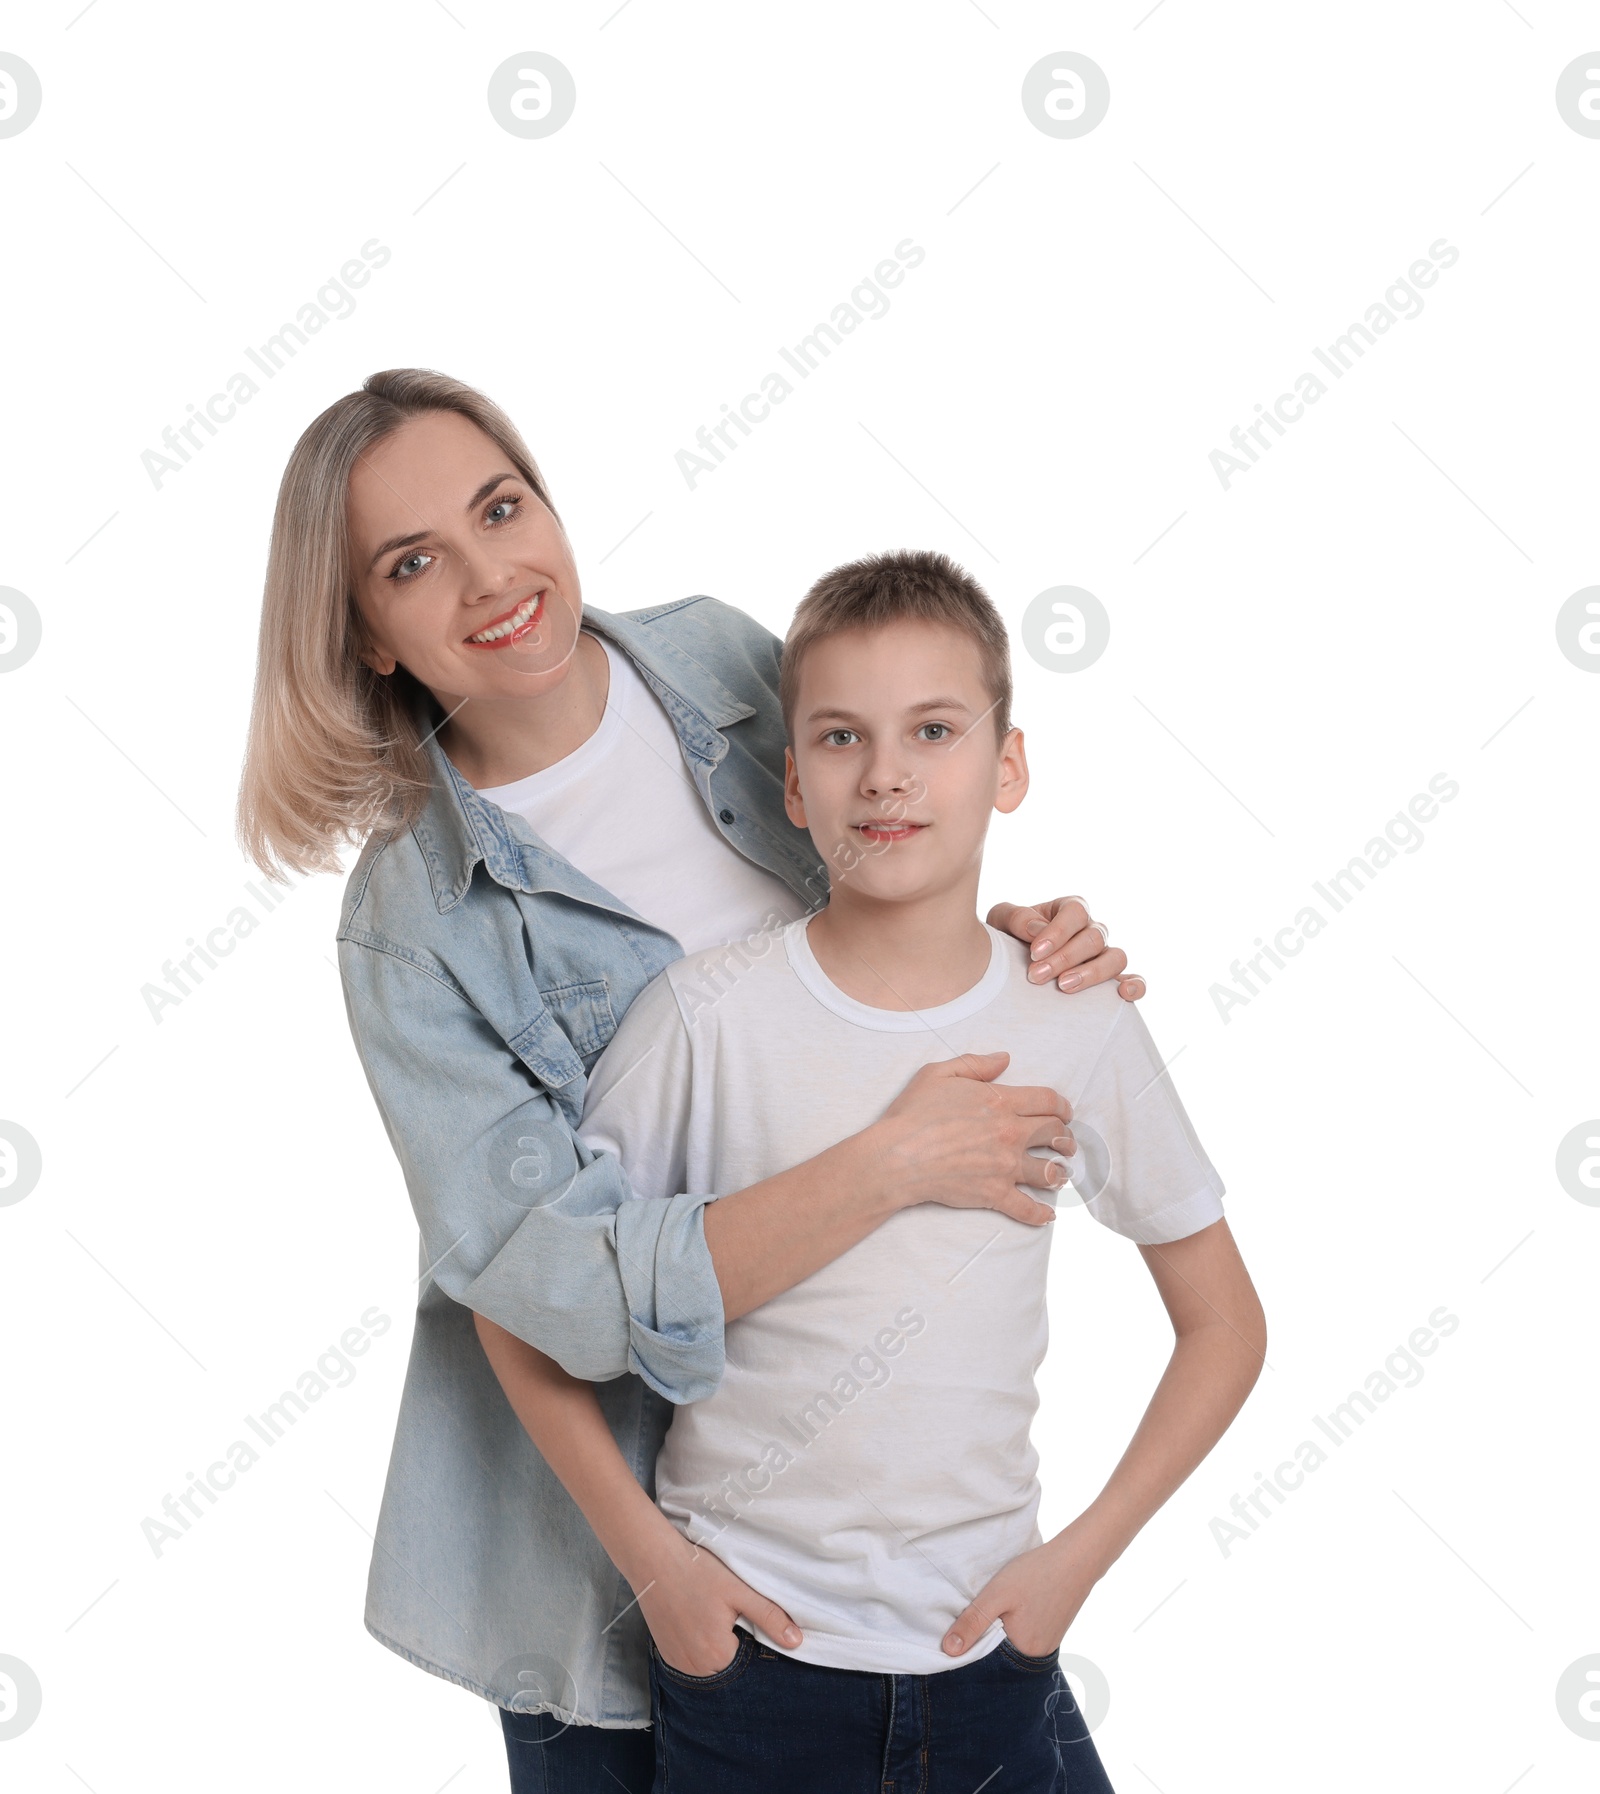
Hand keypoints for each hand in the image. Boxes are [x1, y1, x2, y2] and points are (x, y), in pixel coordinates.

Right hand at [638, 1530, 801, 1677]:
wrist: (653, 1560)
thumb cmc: (697, 1571)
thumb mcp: (739, 1591)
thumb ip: (769, 1617)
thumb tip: (796, 1641)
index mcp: (718, 1655)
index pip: (750, 1662)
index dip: (753, 1640)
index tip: (744, 1618)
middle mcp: (696, 1667)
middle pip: (729, 1667)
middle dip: (736, 1646)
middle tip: (726, 1614)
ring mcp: (678, 1663)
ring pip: (711, 1666)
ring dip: (717, 1649)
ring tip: (711, 1616)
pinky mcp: (666, 1655)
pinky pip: (692, 1662)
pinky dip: (699, 1648)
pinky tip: (697, 1623)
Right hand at [876, 1052, 1074, 1226]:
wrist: (897, 1157)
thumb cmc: (913, 1114)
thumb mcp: (939, 1073)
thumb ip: (976, 1064)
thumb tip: (1005, 1058)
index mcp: (1000, 1101)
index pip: (1048, 1101)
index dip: (1063, 1105)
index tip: (1065, 1112)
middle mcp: (1010, 1133)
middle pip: (1056, 1133)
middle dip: (1066, 1138)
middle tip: (1066, 1143)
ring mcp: (1004, 1166)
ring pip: (1050, 1171)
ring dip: (1060, 1172)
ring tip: (1061, 1174)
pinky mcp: (994, 1194)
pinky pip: (1027, 1208)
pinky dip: (1041, 1213)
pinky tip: (1048, 1214)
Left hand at [941, 1526, 1103, 1660]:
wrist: (1076, 1559)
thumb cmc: (1036, 1574)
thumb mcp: (997, 1594)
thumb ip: (973, 1622)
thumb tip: (948, 1651)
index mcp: (1023, 1652)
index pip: (987, 1661)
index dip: (971, 1646)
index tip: (959, 1632)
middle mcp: (1037, 1656)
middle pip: (1000, 1654)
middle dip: (985, 1639)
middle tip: (978, 1615)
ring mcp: (1047, 1645)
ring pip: (1012, 1644)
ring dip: (1000, 1631)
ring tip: (997, 1610)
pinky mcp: (1052, 1633)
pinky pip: (1025, 1637)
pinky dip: (1014, 1626)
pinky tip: (1013, 1609)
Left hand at [989, 896, 1144, 1000]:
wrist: (1008, 968)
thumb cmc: (1006, 938)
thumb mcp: (1001, 921)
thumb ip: (1016, 918)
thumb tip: (1037, 930)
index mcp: (1069, 909)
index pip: (1075, 912)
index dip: (1058, 932)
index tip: (1034, 952)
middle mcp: (1091, 929)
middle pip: (1093, 938)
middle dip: (1064, 958)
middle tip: (1036, 976)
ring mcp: (1104, 955)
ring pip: (1116, 957)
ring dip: (1093, 973)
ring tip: (1064, 987)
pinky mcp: (1112, 980)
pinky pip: (1134, 980)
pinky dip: (1135, 986)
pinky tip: (1123, 995)